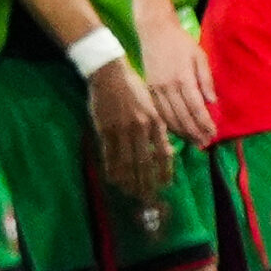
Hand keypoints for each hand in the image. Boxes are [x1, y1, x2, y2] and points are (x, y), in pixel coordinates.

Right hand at [88, 55, 173, 200]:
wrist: (109, 73)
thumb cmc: (132, 86)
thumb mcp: (152, 104)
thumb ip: (157, 126)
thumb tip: (164, 149)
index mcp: (155, 121)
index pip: (163, 152)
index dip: (164, 171)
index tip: (165, 184)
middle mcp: (141, 127)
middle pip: (144, 161)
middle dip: (146, 182)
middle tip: (148, 197)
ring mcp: (122, 129)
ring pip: (127, 161)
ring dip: (129, 180)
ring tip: (131, 193)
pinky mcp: (105, 129)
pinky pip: (110, 154)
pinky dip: (112, 168)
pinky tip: (114, 179)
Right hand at [135, 12, 217, 147]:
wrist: (154, 31)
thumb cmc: (181, 42)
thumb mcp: (199, 56)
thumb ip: (206, 80)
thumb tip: (212, 101)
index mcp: (183, 78)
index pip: (196, 108)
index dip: (205, 123)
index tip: (213, 134)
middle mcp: (168, 87)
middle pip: (182, 116)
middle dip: (194, 132)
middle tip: (204, 143)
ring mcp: (156, 89)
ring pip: (169, 117)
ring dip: (181, 132)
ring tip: (193, 141)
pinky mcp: (149, 88)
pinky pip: (159, 111)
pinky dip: (168, 123)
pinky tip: (176, 130)